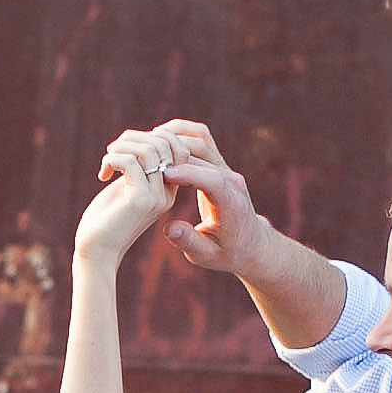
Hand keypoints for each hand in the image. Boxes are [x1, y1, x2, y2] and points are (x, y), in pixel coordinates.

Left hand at [73, 130, 176, 267]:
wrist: (97, 251)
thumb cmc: (106, 219)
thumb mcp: (126, 186)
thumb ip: (137, 166)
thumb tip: (137, 137)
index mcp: (167, 188)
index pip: (175, 146)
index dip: (150, 135)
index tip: (125, 147)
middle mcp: (167, 193)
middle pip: (163, 143)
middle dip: (132, 138)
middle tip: (112, 152)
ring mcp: (156, 197)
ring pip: (149, 150)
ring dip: (121, 147)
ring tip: (107, 160)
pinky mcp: (140, 201)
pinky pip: (131, 162)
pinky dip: (112, 159)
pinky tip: (103, 174)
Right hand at [154, 121, 269, 277]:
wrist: (250, 243)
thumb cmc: (227, 253)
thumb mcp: (206, 256)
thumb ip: (188, 241)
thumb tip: (169, 228)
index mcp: (231, 203)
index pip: (211, 179)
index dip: (187, 173)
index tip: (162, 175)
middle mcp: (231, 179)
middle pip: (202, 153)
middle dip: (172, 154)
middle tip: (141, 159)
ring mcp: (226, 168)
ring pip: (200, 139)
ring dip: (173, 138)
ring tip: (145, 147)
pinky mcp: (219, 164)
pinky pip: (200, 140)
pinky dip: (179, 136)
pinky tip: (158, 143)